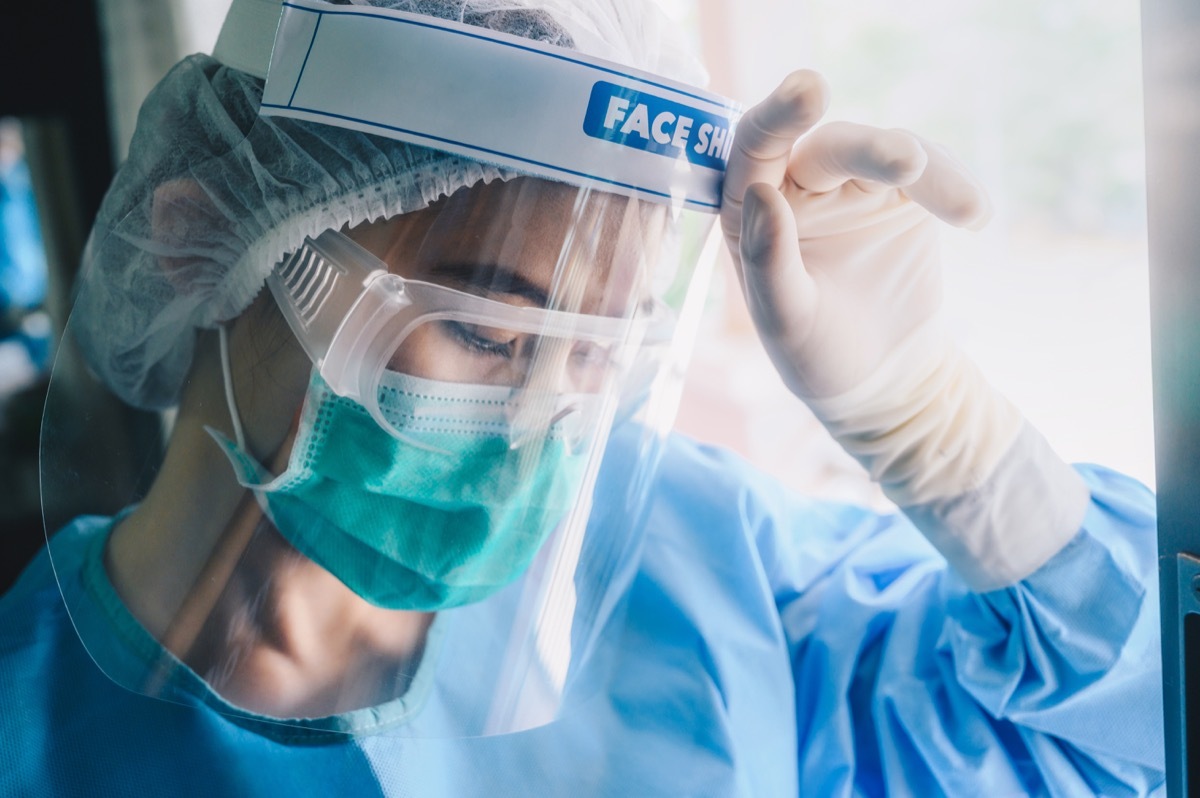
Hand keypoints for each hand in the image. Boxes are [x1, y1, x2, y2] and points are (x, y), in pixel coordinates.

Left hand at [721, 70, 990, 400]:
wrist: (881, 378)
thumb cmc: (815, 352)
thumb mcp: (786, 321)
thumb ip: (770, 262)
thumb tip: (761, 193)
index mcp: (751, 211)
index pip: (755, 150)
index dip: (778, 116)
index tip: (810, 90)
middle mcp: (796, 186)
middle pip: (830, 147)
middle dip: (870, 148)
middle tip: (907, 161)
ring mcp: (850, 185)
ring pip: (884, 152)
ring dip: (923, 170)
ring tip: (963, 209)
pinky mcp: (900, 193)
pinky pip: (928, 170)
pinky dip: (952, 185)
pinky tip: (973, 214)